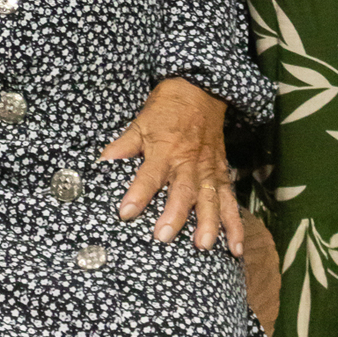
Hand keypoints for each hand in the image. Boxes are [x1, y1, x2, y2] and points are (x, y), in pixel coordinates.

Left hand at [100, 76, 241, 254]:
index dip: (137, 193)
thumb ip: (123, 145)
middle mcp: (188, 162)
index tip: (126, 213)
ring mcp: (207, 169)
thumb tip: (102, 162)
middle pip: (182, 191)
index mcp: (164, 150)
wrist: (199, 89)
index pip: (149, 175)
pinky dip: (235, 224)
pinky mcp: (221, 173)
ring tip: (203, 246)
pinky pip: (230, 200)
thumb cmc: (167, 108)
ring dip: (208, 223)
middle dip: (174, 215)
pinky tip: (235, 247)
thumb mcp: (141, 122)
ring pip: (210, 198)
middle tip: (164, 237)